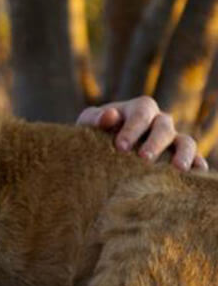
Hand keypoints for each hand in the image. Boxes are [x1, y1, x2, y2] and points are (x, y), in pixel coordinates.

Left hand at [76, 96, 207, 171]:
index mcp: (138, 109)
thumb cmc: (94, 135)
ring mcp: (172, 140)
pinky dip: (198, 166)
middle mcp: (159, 121)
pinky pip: (195, 160)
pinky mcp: (180, 158)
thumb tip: (110, 116)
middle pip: (164, 126)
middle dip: (155, 142)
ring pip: (185, 141)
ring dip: (184, 154)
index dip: (132, 128)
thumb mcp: (88, 125)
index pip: (141, 112)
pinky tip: (195, 176)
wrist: (98, 153)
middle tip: (143, 159)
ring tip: (177, 169)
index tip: (120, 146)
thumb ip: (95, 119)